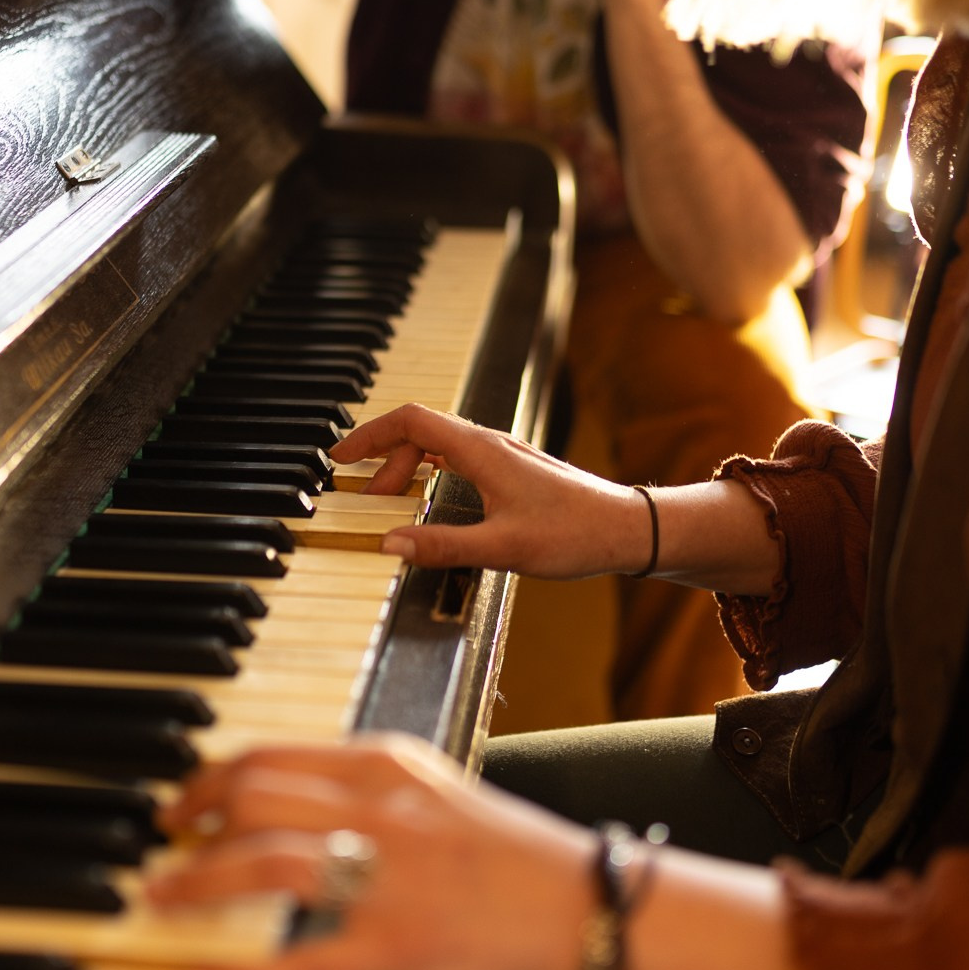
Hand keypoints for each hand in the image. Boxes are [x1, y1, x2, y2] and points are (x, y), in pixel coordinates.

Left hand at [146, 734, 596, 969]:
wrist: (584, 905)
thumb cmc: (511, 855)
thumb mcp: (435, 791)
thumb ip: (366, 789)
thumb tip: (284, 798)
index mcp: (389, 765)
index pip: (274, 753)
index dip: (211, 778)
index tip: (183, 803)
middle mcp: (383, 810)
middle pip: (255, 795)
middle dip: (192, 821)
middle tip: (162, 846)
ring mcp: (389, 879)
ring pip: (264, 863)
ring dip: (197, 881)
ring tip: (161, 898)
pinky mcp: (396, 947)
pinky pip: (298, 963)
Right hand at [330, 403, 652, 575]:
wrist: (628, 529)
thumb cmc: (575, 534)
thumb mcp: (503, 548)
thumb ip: (443, 546)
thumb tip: (390, 545)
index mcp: (481, 451)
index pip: (410, 420)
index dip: (369, 434)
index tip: (340, 455)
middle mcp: (491, 443)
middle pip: (420, 431)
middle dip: (384, 459)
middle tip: (365, 497)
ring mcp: (504, 454)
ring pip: (440, 444)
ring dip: (408, 466)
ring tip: (391, 501)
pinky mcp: (514, 469)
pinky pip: (458, 456)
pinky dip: (431, 470)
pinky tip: (431, 497)